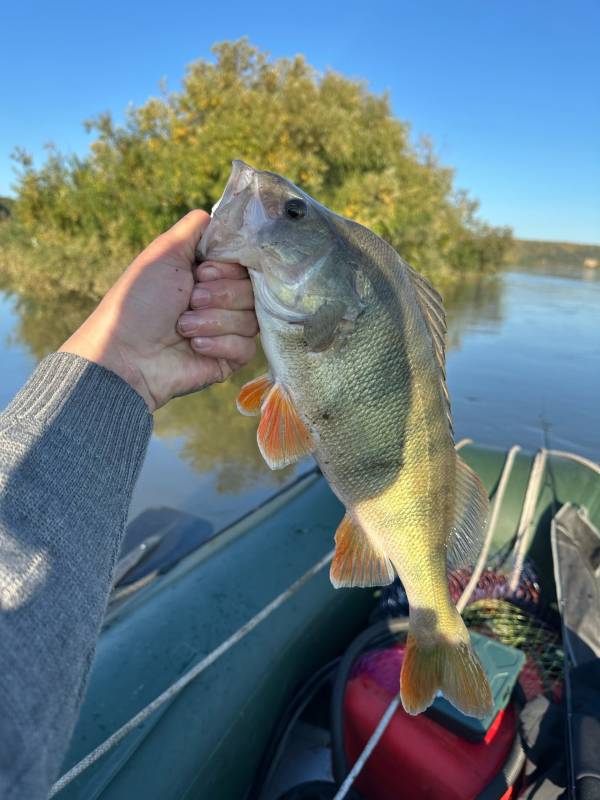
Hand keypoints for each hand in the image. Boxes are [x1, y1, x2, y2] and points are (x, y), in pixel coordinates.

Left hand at [59, 211, 256, 411]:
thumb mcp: (164, 253)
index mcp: (209, 273)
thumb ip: (196, 228)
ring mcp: (227, 330)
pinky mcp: (229, 359)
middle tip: (189, 301)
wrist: (127, 354)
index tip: (201, 272)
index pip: (246, 263)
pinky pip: (247, 347)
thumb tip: (224, 216)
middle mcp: (221, 299)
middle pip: (253, 289)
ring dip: (213, 321)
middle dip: (219, 295)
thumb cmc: (139, 302)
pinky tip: (194, 347)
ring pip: (252, 319)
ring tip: (182, 328)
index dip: (228, 268)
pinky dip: (219, 344)